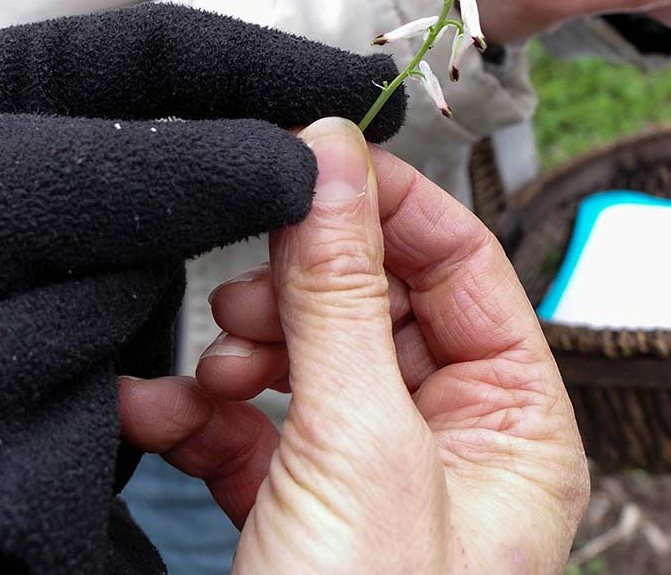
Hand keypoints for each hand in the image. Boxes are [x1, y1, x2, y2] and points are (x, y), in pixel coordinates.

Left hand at [0, 4, 405, 573]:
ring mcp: (73, 247)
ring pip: (199, 232)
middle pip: (200, 137)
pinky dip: (219, 336)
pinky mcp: (81, 328)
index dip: (274, 63)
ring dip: (260, 256)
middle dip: (281, 162)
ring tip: (316, 273)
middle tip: (369, 187)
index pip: (174, 51)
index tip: (364, 90)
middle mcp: (60, 157)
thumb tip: (296, 167)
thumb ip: (140, 172)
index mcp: (24, 86)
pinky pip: (174, 316)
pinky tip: (242, 352)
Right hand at [120, 119, 589, 574]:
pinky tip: (153, 412)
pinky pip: (247, 427)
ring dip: (240, 350)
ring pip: (302, 359)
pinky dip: (196, 411)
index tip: (312, 158)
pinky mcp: (292, 514)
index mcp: (516, 427)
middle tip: (251, 282)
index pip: (464, 263)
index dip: (388, 205)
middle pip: (374, 304)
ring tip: (209, 369)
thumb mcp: (359, 444)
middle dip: (300, 287)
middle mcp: (451, 446)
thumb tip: (331, 156)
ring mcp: (366, 480)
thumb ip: (339, 292)